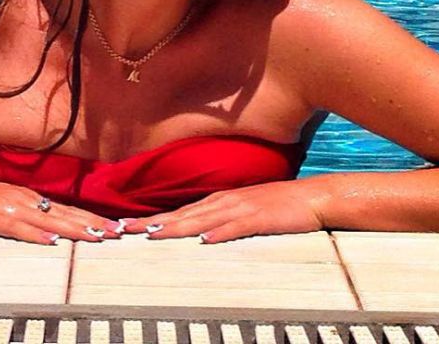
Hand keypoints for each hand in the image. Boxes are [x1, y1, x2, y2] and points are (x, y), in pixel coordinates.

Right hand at [0, 177, 121, 243]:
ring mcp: (8, 207)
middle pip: (65, 213)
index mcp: (27, 196)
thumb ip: (24, 214)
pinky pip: (19, 229)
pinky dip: (37, 236)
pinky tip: (53, 243)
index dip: (90, 217)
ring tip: (97, 237)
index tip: (113, 226)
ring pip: (49, 220)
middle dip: (93, 223)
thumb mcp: (1, 206)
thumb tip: (48, 227)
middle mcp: (23, 198)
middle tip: (118, 232)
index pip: (66, 208)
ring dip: (74, 229)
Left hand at [122, 181, 324, 243]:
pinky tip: (204, 240)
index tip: (130, 226)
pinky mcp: (260, 218)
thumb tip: (200, 233)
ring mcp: (242, 208)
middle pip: (183, 214)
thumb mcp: (245, 209)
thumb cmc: (280, 206)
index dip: (155, 219)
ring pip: (202, 219)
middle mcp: (225, 201)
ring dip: (177, 226)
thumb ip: (223, 218)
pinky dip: (219, 232)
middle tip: (126, 229)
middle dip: (153, 222)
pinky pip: (236, 227)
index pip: (181, 212)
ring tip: (153, 234)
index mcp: (220, 200)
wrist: (312, 197)